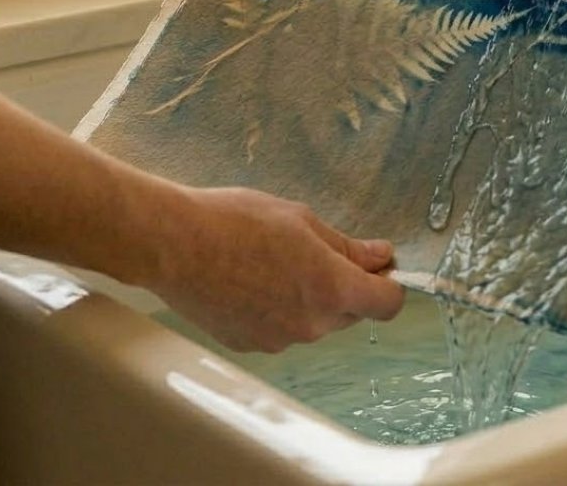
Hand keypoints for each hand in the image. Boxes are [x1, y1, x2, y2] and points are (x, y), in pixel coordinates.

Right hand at [149, 186, 404, 352]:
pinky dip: (281, 309)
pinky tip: (256, 280)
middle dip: (349, 285)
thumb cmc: (238, 222)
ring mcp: (280, 341)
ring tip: (279, 260)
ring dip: (313, 297)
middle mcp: (311, 324)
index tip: (380, 265)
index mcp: (331, 289)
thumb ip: (347, 246)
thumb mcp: (303, 220)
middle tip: (324, 251)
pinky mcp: (251, 346)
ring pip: (317, 321)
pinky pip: (284, 329)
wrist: (175, 246)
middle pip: (353, 312)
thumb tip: (381, 256)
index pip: (387, 304)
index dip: (390, 283)